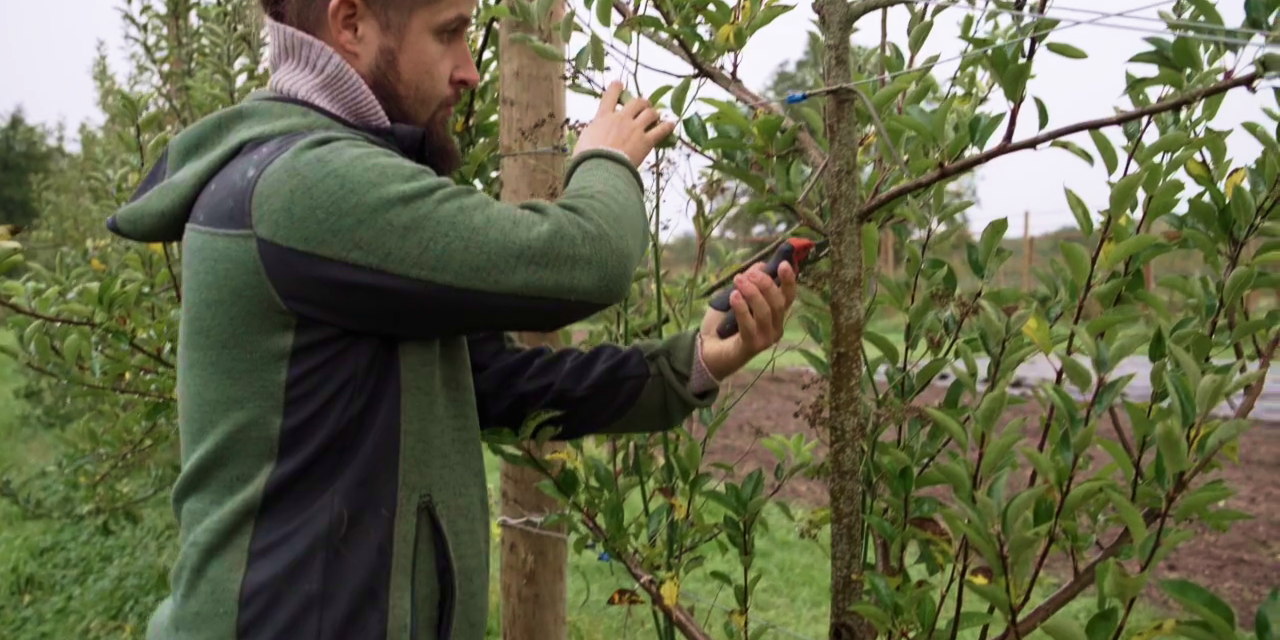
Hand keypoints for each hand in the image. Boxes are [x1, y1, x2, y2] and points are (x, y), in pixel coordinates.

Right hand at [574, 81, 675, 166]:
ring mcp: (635, 129)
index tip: (619, 83)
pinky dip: (667, 126)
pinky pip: (660, 131)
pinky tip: (671, 124)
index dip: (616, 88)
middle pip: (636, 102)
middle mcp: (621, 119)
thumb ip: (592, 133)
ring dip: (653, 113)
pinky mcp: (646, 141)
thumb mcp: (584, 141)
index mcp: (603, 118)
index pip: (610, 96)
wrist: (600, 168)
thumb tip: (593, 134)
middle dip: (642, 102)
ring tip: (656, 115)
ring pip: (650, 113)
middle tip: (644, 105)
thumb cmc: (587, 158)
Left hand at [698, 261, 798, 380]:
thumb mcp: (735, 296)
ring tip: (737, 281)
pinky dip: (742, 308)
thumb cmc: (723, 323)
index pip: (788, 296)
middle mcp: (775, 328)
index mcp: (775, 315)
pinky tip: (733, 296)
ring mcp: (765, 339)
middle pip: (778, 302)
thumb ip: (749, 281)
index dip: (789, 280)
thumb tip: (761, 266)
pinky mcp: (752, 347)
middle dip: (765, 284)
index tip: (783, 264)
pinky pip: (749, 325)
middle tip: (747, 275)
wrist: (706, 350)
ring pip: (765, 312)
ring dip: (752, 293)